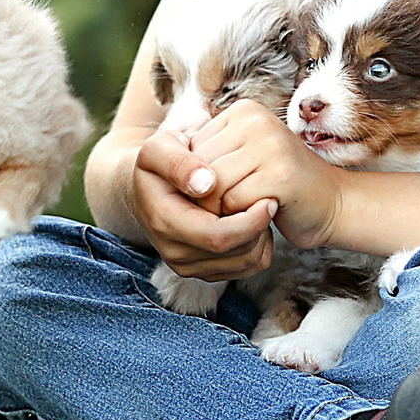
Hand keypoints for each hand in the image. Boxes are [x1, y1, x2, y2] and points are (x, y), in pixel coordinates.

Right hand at [130, 126, 276, 280]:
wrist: (147, 188)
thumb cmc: (159, 162)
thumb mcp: (159, 148)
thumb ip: (178, 161)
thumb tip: (206, 184)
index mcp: (165, 223)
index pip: (217, 237)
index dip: (249, 222)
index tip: (269, 199)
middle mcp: (174, 253)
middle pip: (235, 253)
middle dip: (260, 229)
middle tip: (271, 201)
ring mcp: (188, 266)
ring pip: (245, 264)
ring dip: (261, 238)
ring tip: (260, 209)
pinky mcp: (203, 272)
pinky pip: (246, 269)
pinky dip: (258, 248)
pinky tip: (253, 222)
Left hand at [190, 101, 345, 248]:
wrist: (332, 203)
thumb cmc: (279, 185)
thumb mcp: (242, 158)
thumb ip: (210, 157)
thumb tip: (166, 174)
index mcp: (244, 111)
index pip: (192, 149)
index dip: (199, 180)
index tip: (226, 189)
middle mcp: (256, 121)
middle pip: (200, 168)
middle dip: (208, 197)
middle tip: (234, 206)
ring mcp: (270, 145)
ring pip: (213, 187)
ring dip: (224, 210)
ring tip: (246, 209)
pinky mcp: (281, 175)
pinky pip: (234, 203)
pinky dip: (242, 218)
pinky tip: (263, 213)